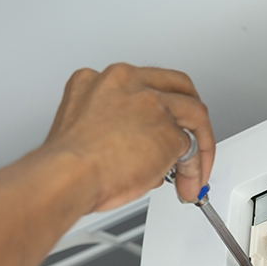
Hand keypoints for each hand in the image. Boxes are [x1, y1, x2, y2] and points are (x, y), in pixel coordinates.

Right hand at [40, 63, 214, 208]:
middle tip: (195, 141)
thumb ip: (112, 129)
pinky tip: (186, 184)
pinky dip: (194, 170)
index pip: (142, 84)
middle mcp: (128, 82)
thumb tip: (136, 148)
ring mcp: (151, 104)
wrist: (66, 176)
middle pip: (177, 86)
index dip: (157, 108)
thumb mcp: (82, 131)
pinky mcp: (168, 130)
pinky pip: (191, 148)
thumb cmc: (66, 166)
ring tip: (192, 176)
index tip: (158, 127)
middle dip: (191, 116)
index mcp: (99, 81)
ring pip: (193, 113)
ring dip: (200, 146)